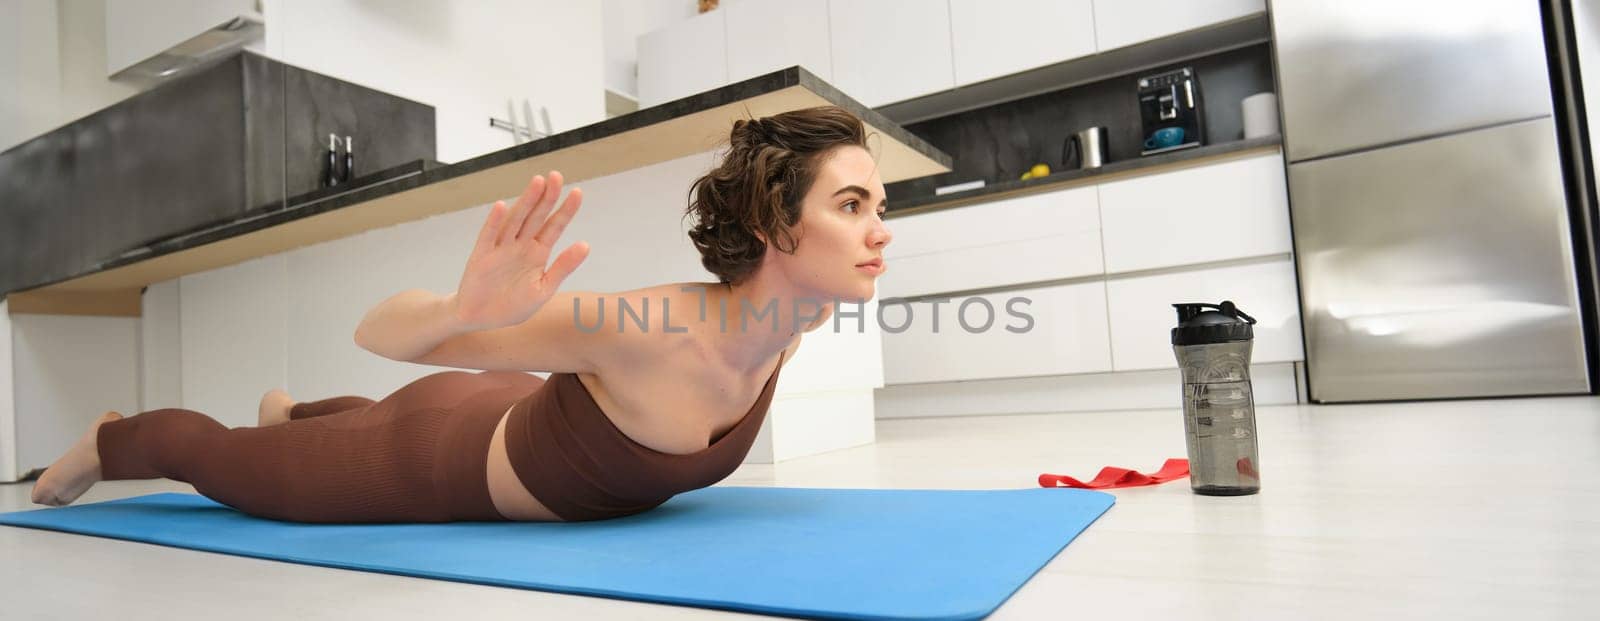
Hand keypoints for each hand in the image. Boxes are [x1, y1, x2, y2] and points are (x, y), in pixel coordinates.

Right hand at [452, 170, 589, 330]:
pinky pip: (489, 236)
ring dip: (525, 202)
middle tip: (557, 176)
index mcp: (538, 253)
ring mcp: (500, 248)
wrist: (481, 319)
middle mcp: (520, 245)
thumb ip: (563, 267)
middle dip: (546, 197)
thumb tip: (586, 244)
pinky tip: (502, 206)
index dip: (565, 210)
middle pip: (536, 217)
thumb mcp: (544, 289)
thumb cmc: (513, 305)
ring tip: (537, 183)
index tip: (577, 192)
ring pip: (515, 220)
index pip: (554, 227)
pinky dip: (495, 222)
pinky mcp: (481, 256)